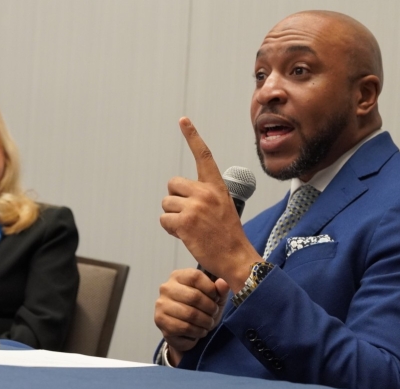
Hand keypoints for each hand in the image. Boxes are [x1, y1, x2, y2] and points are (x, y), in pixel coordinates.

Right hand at [154, 268, 229, 363]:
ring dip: (205, 321)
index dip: (211, 289)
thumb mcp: (215, 298)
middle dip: (210, 308)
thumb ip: (220, 289)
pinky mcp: (161, 321)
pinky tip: (201, 330)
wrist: (186, 332)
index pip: (195, 277)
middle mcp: (166, 288)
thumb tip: (223, 283)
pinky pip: (184, 327)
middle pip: (194, 296)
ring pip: (190, 314)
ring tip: (209, 323)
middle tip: (214, 313)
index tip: (216, 298)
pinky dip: (197, 331)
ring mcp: (161, 305)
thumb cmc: (201, 309)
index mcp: (178, 276)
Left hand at [160, 117, 262, 289]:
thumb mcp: (223, 207)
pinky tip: (186, 235)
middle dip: (175, 199)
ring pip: (166, 204)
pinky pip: (164, 220)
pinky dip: (170, 229)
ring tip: (191, 228)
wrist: (236, 256)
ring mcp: (194, 206)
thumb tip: (180, 195)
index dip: (192, 136)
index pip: (204, 155)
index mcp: (216, 186)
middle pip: (172, 184)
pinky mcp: (184, 222)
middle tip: (189, 215)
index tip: (183, 120)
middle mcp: (205, 192)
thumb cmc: (228, 235)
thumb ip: (204, 196)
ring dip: (173, 217)